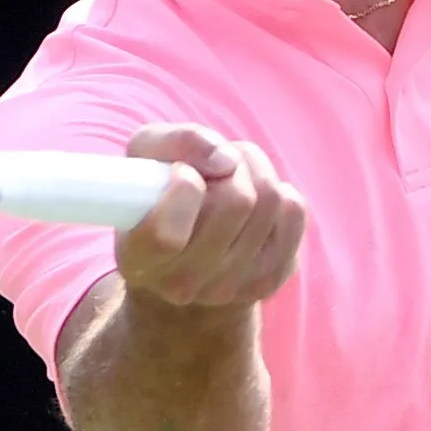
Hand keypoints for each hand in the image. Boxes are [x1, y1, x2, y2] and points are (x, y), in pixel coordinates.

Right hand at [115, 124, 305, 310]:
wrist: (184, 255)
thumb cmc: (157, 195)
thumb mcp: (145, 158)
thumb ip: (173, 143)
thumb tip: (226, 159)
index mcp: (138, 260)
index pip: (166, 236)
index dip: (184, 187)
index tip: (182, 171)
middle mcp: (182, 284)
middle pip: (236, 201)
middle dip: (229, 164)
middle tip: (214, 167)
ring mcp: (230, 287)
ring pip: (269, 199)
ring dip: (253, 170)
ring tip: (232, 176)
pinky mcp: (270, 278)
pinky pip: (292, 211)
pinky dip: (278, 191)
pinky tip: (254, 202)